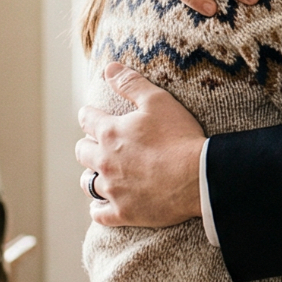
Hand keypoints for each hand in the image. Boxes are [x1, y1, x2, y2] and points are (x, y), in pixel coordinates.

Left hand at [76, 66, 205, 226]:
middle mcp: (105, 161)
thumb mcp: (158, 101)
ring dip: (92, 176)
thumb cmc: (180, 137)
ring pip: (88, 183)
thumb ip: (131, 83)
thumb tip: (108, 68)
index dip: (90, 116)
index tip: (94, 116)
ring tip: (101, 173)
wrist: (199, 177)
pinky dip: (99, 208)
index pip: (87, 120)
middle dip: (88, 145)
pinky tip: (102, 205)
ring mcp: (113, 189)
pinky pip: (100, 214)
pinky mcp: (123, 212)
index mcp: (110, 133)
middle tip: (99, 145)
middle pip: (83, 152)